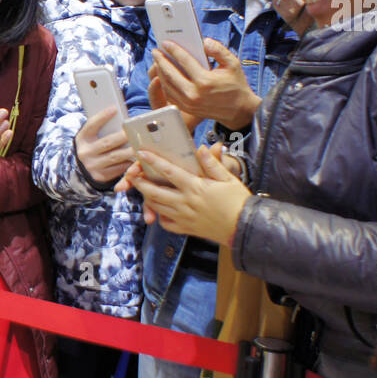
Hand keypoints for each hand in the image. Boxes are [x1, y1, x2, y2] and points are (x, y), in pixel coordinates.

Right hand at [75, 106, 136, 183]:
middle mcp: (85, 152)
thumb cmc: (92, 147)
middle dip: (122, 136)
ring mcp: (92, 165)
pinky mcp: (100, 176)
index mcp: (82, 139)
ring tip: (140, 145)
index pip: (91, 125)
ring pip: (115, 157)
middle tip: (135, 131)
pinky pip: (117, 169)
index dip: (102, 116)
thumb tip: (119, 118)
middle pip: (107, 142)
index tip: (114, 108)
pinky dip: (128, 163)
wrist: (80, 169)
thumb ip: (101, 129)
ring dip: (129, 150)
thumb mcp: (90, 137)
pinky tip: (137, 158)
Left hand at [117, 145, 251, 245]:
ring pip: (157, 207)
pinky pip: (166, 223)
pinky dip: (160, 216)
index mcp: (195, 187)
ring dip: (146, 197)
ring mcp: (183, 217)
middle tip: (132, 175)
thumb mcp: (228, 179)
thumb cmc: (239, 202)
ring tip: (141, 189)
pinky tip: (161, 210)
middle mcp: (185, 202)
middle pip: (154, 192)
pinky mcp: (186, 229)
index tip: (141, 153)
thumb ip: (212, 164)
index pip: (169, 171)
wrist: (244, 228)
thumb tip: (201, 148)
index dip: (153, 161)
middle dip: (140, 182)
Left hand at [150, 39, 259, 130]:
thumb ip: (218, 50)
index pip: (184, 61)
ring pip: (167, 85)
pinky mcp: (187, 108)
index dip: (173, 50)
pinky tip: (164, 76)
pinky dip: (164, 85)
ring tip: (158, 62)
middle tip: (155, 52)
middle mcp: (194, 93)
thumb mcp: (233, 64)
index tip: (165, 43)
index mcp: (204, 81)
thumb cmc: (236, 85)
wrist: (239, 110)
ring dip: (160, 72)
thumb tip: (204, 41)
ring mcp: (188, 103)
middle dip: (160, 60)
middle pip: (170, 73)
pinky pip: (169, 95)